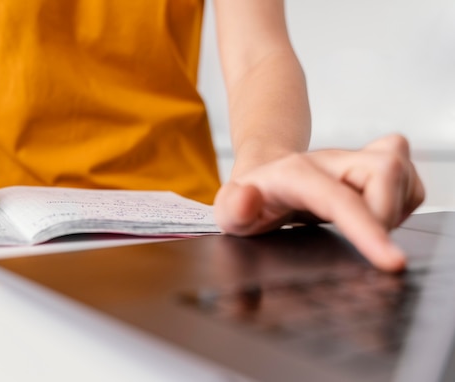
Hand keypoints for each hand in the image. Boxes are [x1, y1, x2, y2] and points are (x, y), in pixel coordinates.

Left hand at [213, 134, 424, 271]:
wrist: (264, 173)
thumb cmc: (251, 195)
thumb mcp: (229, 209)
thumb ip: (233, 207)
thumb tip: (249, 199)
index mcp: (296, 174)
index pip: (339, 198)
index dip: (368, 229)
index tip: (391, 263)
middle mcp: (331, 161)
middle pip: (385, 170)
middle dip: (387, 218)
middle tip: (367, 246)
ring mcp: (355, 160)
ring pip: (405, 173)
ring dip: (396, 211)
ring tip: (366, 230)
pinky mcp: (376, 165)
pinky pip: (411, 183)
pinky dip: (403, 207)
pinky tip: (373, 219)